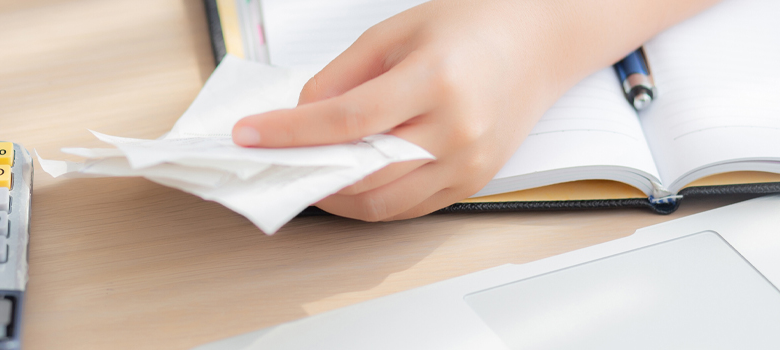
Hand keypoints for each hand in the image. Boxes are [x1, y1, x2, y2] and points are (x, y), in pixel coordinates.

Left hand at [231, 0, 717, 220]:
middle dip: (306, 172)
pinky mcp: (474, 182)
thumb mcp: (395, 32)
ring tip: (303, 175)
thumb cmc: (472, 26)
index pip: (347, 120)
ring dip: (333, 196)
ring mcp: (469, 163)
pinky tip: (345, 183)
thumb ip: (342, 75)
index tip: (250, 136)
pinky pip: (408, 208)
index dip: (291, 133)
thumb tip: (301, 115)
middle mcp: (456, 129)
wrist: (539, 40)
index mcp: (435, 81)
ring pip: (383, 202)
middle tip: (269, 164)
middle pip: (362, 173)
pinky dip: (369, 202)